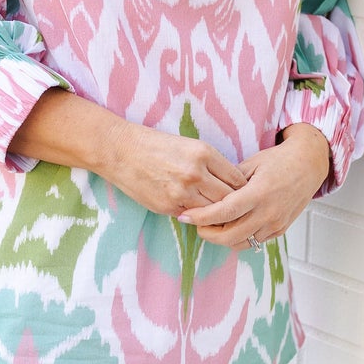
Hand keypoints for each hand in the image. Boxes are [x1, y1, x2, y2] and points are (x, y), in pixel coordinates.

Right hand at [99, 117, 248, 217]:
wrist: (121, 150)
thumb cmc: (156, 146)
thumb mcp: (189, 146)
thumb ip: (211, 164)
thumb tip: (232, 185)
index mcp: (205, 153)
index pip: (237, 179)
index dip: (243, 190)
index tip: (242, 194)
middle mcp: (196, 173)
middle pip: (229, 199)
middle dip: (234, 206)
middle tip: (237, 211)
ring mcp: (182, 192)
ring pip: (213, 212)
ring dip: (217, 215)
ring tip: (220, 216)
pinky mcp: (169, 206)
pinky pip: (193, 217)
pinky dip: (197, 217)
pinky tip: (198, 215)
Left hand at [175, 125, 330, 247]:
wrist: (308, 165)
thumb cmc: (278, 160)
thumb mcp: (251, 163)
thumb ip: (229, 181)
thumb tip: (206, 193)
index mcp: (259, 193)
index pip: (224, 212)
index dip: (202, 217)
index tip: (186, 216)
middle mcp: (268, 212)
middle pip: (230, 235)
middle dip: (208, 233)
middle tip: (196, 224)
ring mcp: (275, 224)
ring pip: (241, 243)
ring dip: (222, 237)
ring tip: (211, 226)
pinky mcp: (280, 230)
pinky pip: (254, 241)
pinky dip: (239, 237)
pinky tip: (230, 226)